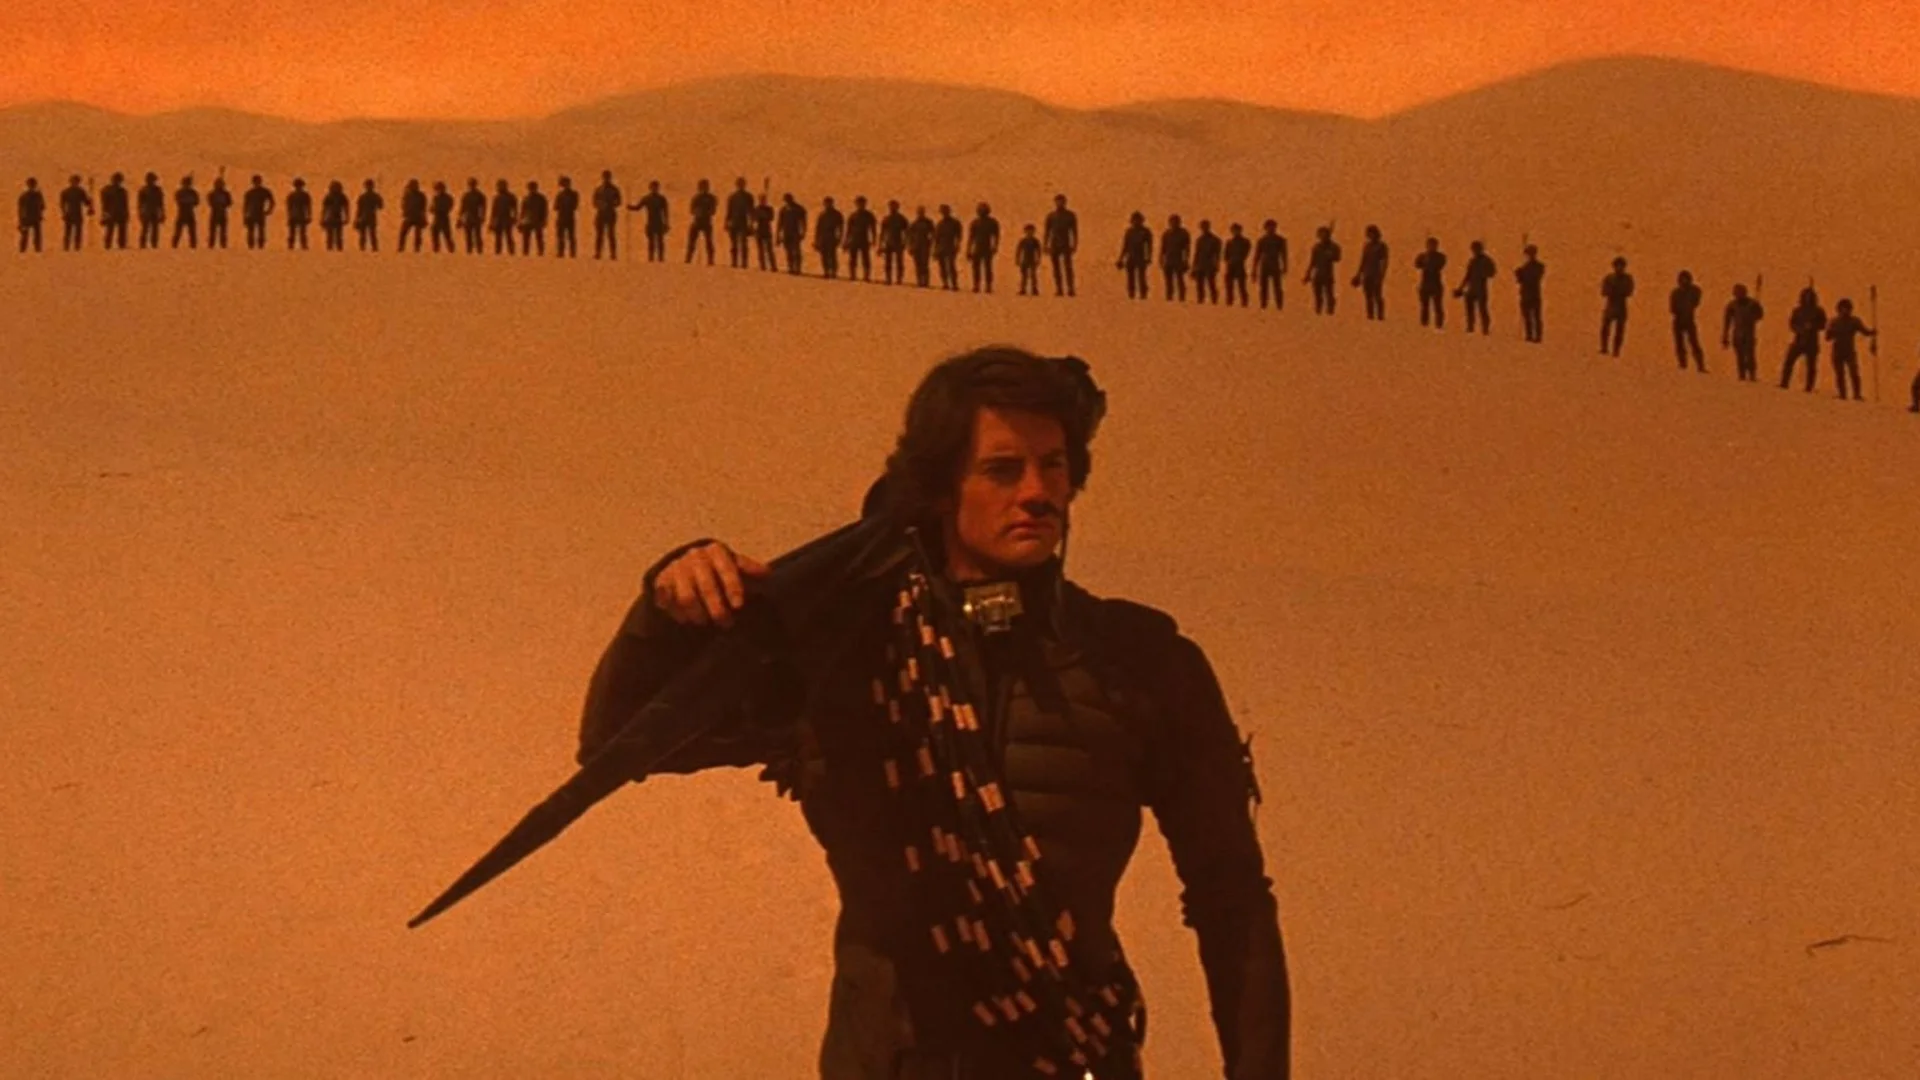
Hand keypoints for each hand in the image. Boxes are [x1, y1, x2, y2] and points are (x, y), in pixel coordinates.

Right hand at [652, 541, 770, 627]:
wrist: (685, 565)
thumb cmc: (716, 568)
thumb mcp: (734, 565)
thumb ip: (749, 569)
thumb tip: (768, 573)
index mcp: (716, 551)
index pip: (726, 569)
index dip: (733, 587)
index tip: (739, 605)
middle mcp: (695, 556)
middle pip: (707, 586)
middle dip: (717, 608)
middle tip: (726, 624)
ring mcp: (677, 567)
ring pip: (686, 597)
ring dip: (697, 614)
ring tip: (704, 622)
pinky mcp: (661, 580)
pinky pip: (668, 600)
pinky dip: (677, 613)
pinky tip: (685, 620)